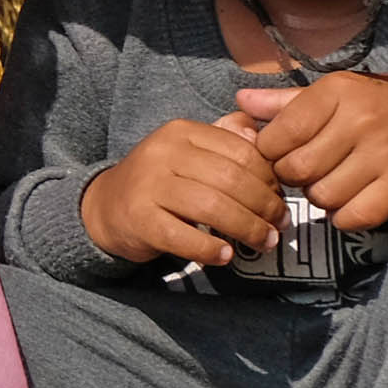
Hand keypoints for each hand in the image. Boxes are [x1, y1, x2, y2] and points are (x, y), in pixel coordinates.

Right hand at [80, 116, 285, 264]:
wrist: (106, 206)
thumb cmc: (161, 180)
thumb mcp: (189, 150)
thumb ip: (225, 138)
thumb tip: (259, 134)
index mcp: (181, 131)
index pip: (240, 151)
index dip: (269, 177)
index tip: (280, 197)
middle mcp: (163, 153)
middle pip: (231, 180)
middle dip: (264, 206)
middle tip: (280, 225)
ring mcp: (149, 186)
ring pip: (213, 207)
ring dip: (247, 229)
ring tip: (264, 242)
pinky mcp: (139, 220)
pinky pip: (184, 237)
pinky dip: (210, 249)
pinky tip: (225, 256)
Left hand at [236, 75, 387, 230]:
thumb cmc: (381, 105)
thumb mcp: (336, 92)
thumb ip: (286, 102)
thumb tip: (240, 101)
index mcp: (337, 92)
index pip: (278, 134)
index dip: (270, 152)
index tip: (281, 153)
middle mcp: (359, 121)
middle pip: (296, 169)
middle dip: (292, 177)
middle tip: (306, 172)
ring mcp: (384, 155)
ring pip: (322, 197)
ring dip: (320, 198)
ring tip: (332, 183)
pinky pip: (353, 217)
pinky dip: (345, 217)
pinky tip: (352, 200)